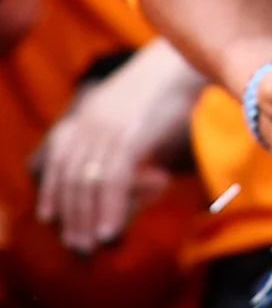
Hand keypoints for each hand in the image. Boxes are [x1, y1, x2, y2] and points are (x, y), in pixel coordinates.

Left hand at [35, 41, 202, 250]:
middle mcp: (88, 124)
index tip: (48, 218)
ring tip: (91, 245)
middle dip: (71, 215)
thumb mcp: (134, 108)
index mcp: (86, 115)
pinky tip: (110, 231)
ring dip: (87, 220)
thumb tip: (134, 168)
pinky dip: (109, 210)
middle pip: (70, 178)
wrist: (187, 61)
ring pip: (86, 185)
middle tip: (75, 245)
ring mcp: (105, 131)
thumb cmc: (170, 86)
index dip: (50, 191)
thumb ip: (123, 135)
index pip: (56, 161)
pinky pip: (112, 182)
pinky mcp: (128, 138)